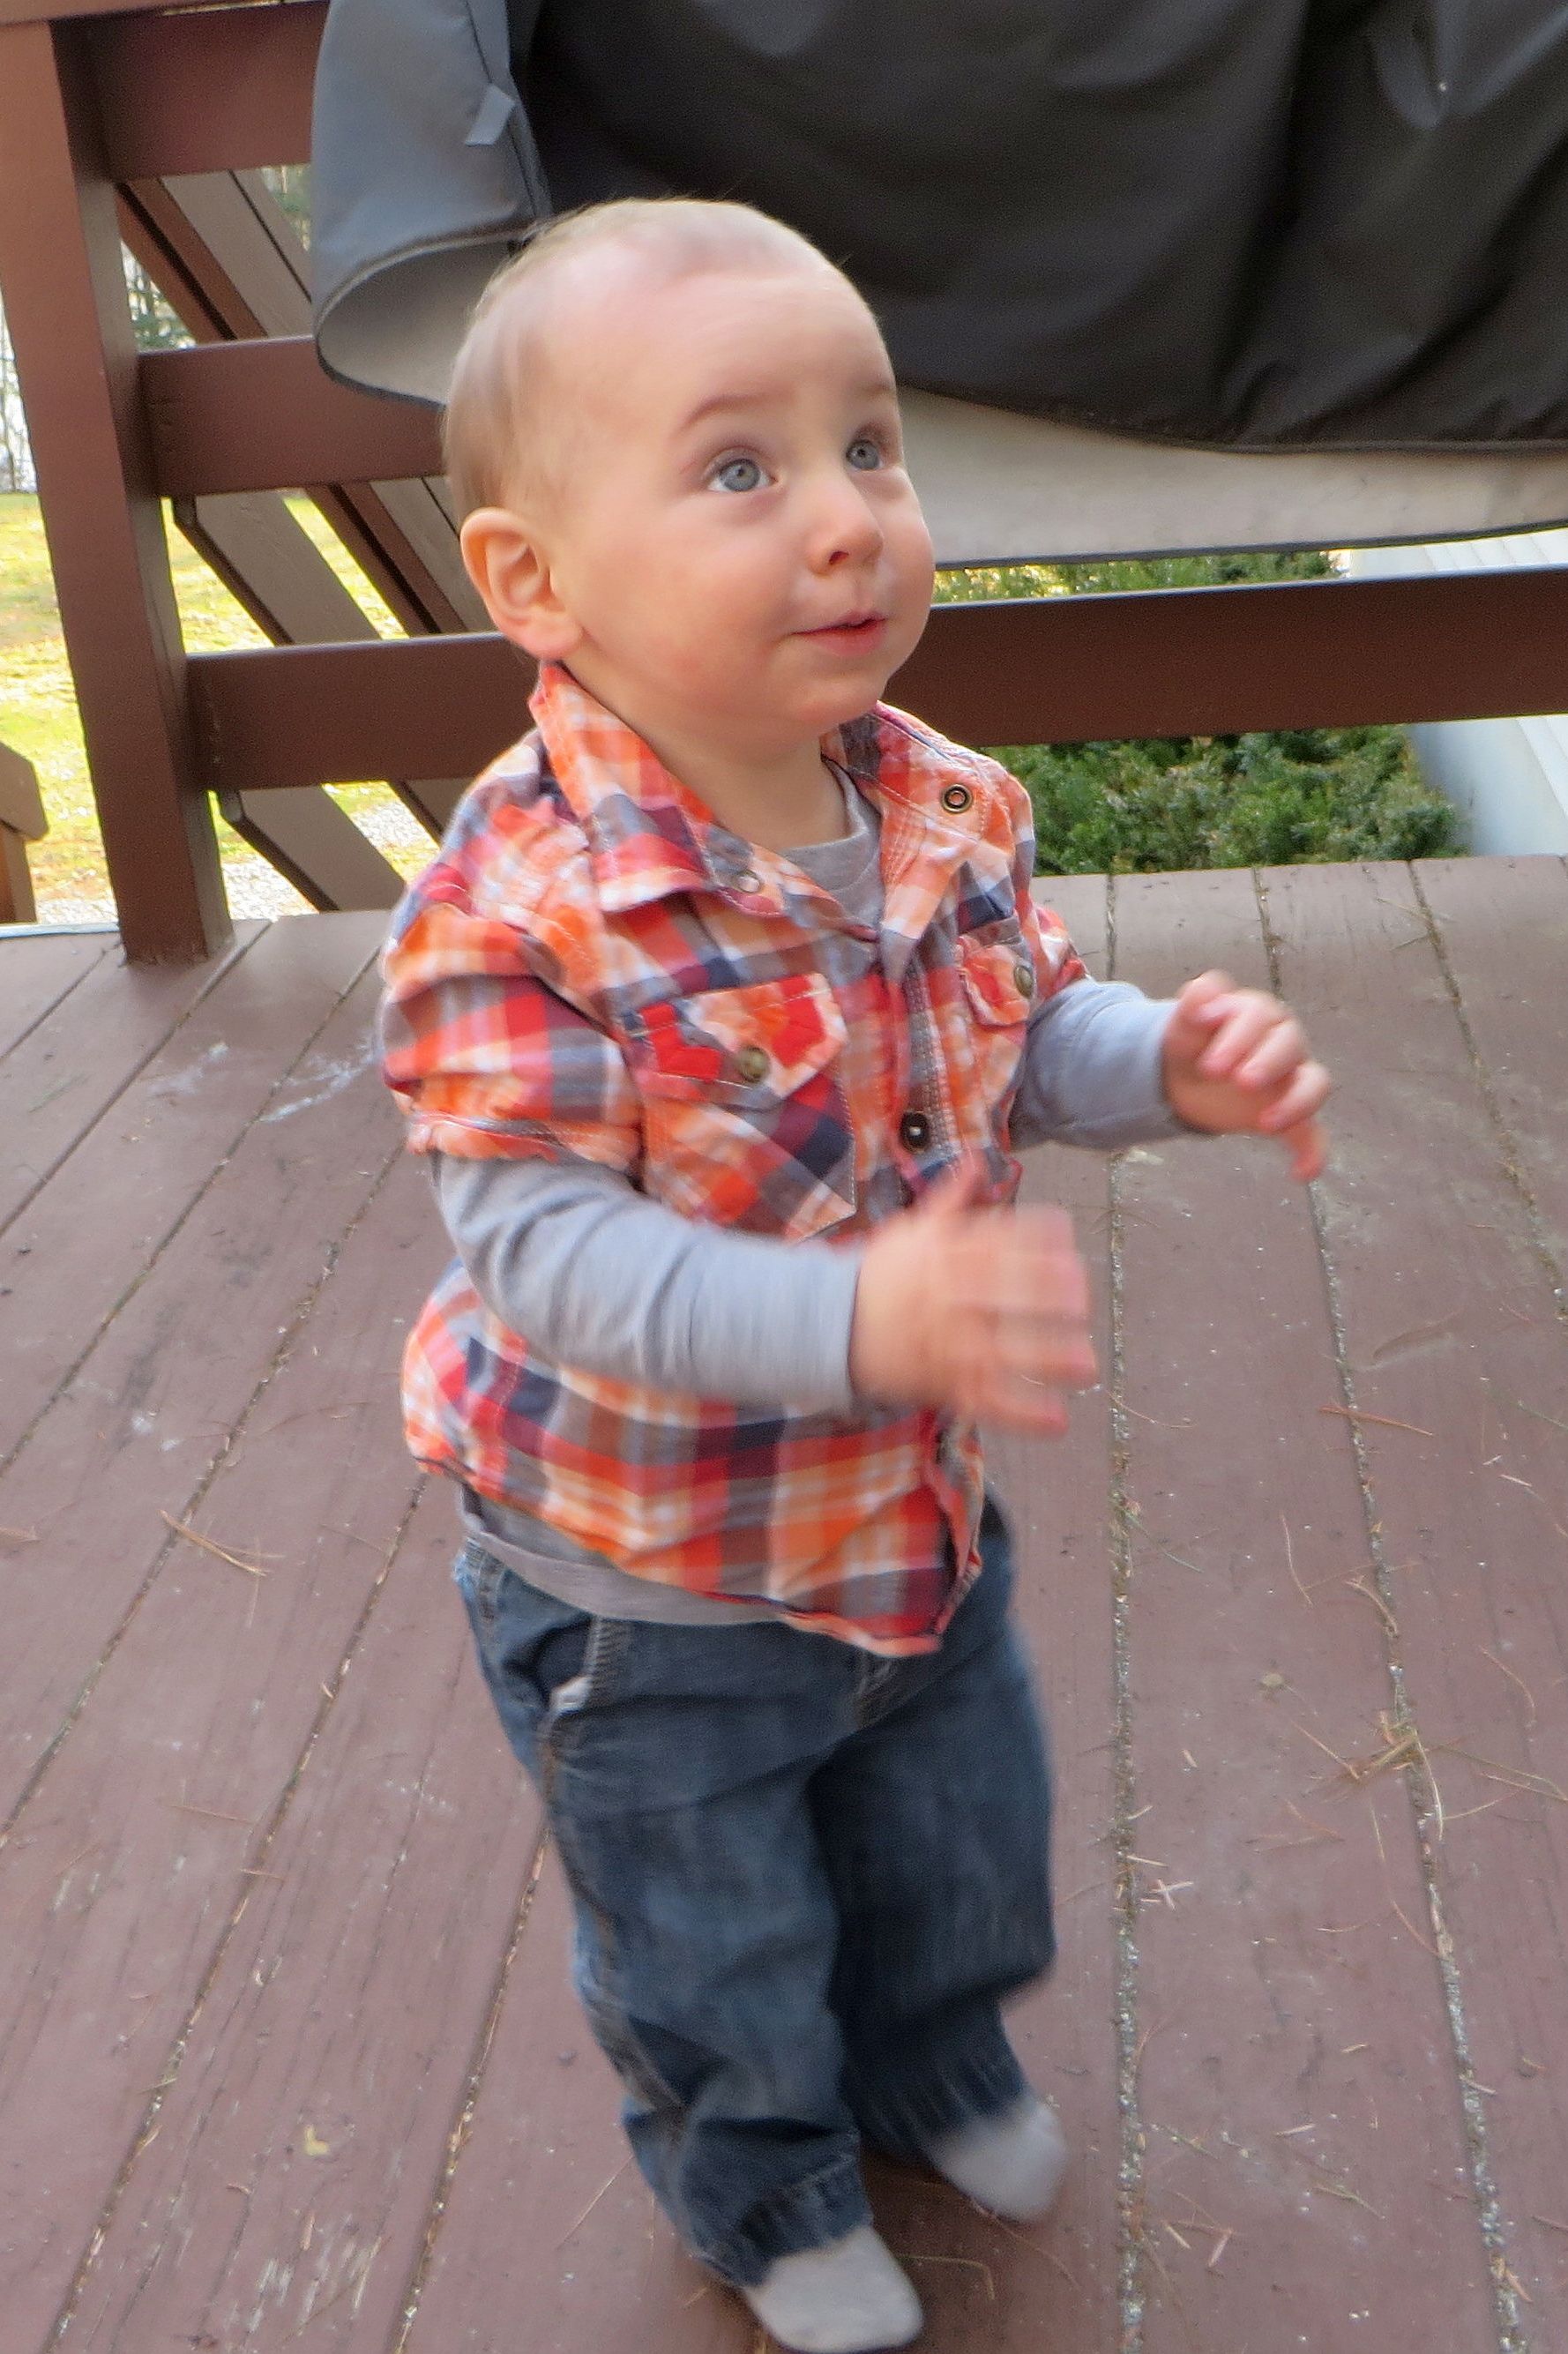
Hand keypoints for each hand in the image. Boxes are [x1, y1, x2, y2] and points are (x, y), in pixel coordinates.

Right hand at [849, 1160, 1096, 1435]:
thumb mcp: (912, 1230)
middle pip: (1003, 1294)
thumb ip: (952, 1200)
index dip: (1036, 1241)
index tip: (1069, 1244)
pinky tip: (1057, 1420)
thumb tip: (979, 1160)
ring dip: (1045, 1360)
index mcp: (946, 1255)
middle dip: (1047, 1298)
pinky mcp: (944, 1384)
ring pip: (1000, 1352)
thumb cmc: (882, 1275)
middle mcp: (950, 1296)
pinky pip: (985, 1400)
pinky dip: (1021, 1414)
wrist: (832, 1325)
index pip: (997, 1240)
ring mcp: (947, 1343)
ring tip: (1086, 1365)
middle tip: (1084, 1303)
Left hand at [1162, 970, 1329, 1179]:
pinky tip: (1302, 1173)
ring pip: (1314, 1083)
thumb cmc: (1192, 1041)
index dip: (1238, 1039)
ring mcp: (1291, 1078)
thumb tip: (1202, 993)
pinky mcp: (1290, 1113)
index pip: (1258, 1016)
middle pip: (1290, 1045)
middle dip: (1267, 1063)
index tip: (1210, 1066)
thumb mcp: (1182, 1022)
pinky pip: (1312, 1133)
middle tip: (1240, 1082)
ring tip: (1267, 1124)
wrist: (1186, 1073)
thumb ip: (1192, 1004)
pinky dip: (1313, 1153)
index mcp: (1257, 1013)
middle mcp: (1282, 1041)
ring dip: (1296, 1103)